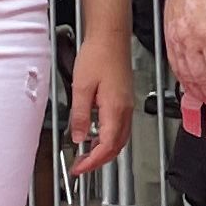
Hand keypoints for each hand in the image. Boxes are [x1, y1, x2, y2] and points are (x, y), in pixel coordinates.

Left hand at [67, 27, 133, 175]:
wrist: (110, 37)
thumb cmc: (98, 55)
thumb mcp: (81, 87)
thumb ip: (80, 115)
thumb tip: (79, 136)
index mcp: (115, 109)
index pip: (106, 147)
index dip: (92, 162)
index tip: (79, 168)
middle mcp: (125, 110)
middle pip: (116, 147)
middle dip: (99, 161)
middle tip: (81, 166)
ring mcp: (127, 106)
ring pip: (120, 139)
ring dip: (104, 151)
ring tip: (86, 155)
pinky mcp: (124, 100)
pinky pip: (120, 128)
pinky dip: (108, 138)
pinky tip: (95, 135)